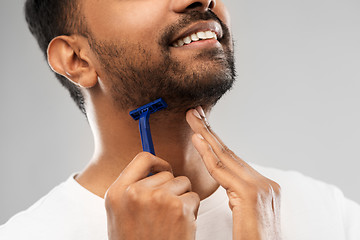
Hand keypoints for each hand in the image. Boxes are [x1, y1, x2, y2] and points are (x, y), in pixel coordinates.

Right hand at [105, 152, 199, 239]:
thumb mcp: (121, 213)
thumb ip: (132, 188)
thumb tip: (154, 166)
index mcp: (117, 192)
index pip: (142, 158)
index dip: (157, 162)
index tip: (163, 169)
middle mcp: (136, 192)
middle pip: (166, 172)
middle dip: (171, 187)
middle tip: (164, 210)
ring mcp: (158, 198)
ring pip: (183, 183)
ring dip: (182, 198)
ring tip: (170, 219)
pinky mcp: (178, 208)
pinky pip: (194, 197)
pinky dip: (191, 210)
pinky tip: (179, 226)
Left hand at [186, 107, 281, 239]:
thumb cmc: (254, 239)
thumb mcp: (245, 213)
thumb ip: (239, 196)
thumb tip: (228, 188)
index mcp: (262, 185)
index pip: (234, 159)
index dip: (216, 142)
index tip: (202, 128)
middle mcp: (264, 182)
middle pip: (230, 152)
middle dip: (210, 131)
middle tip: (195, 113)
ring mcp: (259, 186)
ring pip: (225, 157)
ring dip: (206, 135)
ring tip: (193, 119)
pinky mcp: (250, 194)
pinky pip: (222, 171)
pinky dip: (208, 154)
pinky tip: (197, 139)